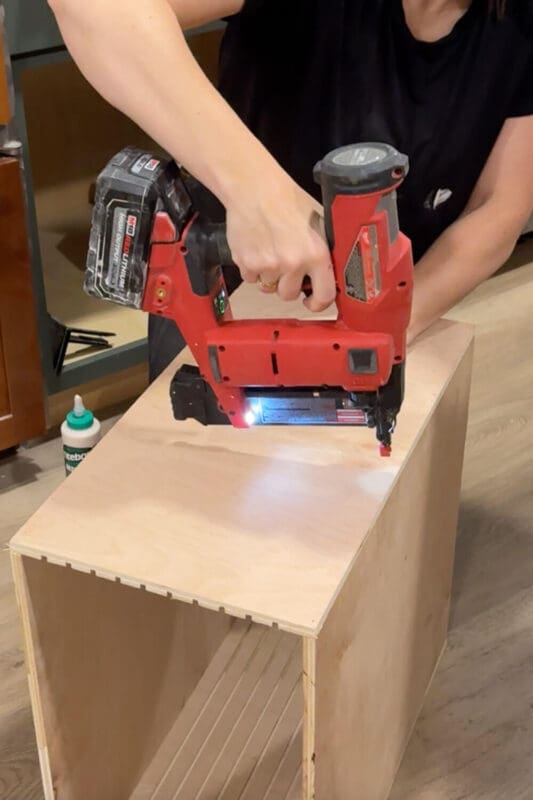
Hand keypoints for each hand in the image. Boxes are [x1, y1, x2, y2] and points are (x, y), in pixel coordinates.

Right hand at [225, 176, 335, 311]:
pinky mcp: (246, 264)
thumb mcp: (318, 221)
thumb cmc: (287, 199)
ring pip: (269, 288)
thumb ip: (323, 249)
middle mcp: (292, 263)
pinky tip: (257, 248)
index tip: (312, 302)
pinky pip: (250, 279)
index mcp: (316, 254)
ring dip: (270, 276)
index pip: (324, 296)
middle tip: (286, 267)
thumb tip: (329, 271)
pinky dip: (252, 269)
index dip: (318, 304)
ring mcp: (268, 266)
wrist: (254, 188)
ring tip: (270, 252)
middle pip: (289, 295)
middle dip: (288, 285)